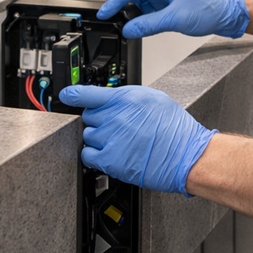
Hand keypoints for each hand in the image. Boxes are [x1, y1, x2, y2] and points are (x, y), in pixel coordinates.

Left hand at [60, 84, 216, 195]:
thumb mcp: (155, 99)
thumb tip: (114, 100)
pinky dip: (94, 155)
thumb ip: (129, 98)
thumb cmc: (176, 130)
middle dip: (98, 120)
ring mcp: (110, 138)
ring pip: (88, 135)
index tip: (66, 95)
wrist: (186, 154)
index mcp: (126, 98)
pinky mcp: (109, 159)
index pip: (88, 93)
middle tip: (115, 126)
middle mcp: (115, 116)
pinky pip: (87, 155)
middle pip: (88, 115)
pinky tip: (108, 154)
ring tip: (118, 142)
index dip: (74, 94)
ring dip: (98, 138)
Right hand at [96, 0, 249, 38]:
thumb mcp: (176, 19)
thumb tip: (128, 30)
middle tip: (117, 24)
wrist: (226, 13)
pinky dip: (142, 16)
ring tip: (135, 27)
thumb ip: (148, 25)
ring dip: (134, 13)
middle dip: (123, 8)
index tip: (104, 13)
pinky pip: (146, 6)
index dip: (115, 1)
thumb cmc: (209, 8)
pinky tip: (143, 25)